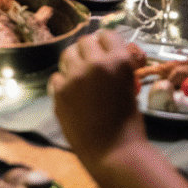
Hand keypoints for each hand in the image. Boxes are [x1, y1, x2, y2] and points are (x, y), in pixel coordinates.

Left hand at [49, 29, 146, 162]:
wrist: (114, 152)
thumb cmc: (129, 123)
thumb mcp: (130, 87)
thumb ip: (117, 67)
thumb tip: (106, 54)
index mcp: (119, 61)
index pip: (107, 35)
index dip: (105, 43)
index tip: (104, 50)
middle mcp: (96, 64)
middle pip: (85, 41)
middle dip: (88, 50)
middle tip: (91, 64)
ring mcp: (75, 77)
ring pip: (68, 54)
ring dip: (74, 62)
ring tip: (80, 77)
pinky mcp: (59, 92)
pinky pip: (57, 76)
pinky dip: (64, 82)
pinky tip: (72, 95)